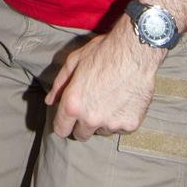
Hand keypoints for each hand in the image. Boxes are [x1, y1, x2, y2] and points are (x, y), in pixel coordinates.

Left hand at [45, 17, 164, 141]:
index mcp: (73, 104)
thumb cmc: (104, 52)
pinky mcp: (130, 124)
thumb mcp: (74, 61)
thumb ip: (60, 84)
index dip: (63, 123)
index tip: (69, 118)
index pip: (61, 130)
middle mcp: (91, 118)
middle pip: (81, 135)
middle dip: (83, 124)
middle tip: (91, 105)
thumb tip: (50, 100)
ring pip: (102, 131)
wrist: (135, 51)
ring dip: (103, 121)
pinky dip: (121, 118)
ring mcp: (112, 124)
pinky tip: (123, 100)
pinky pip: (121, 128)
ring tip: (110, 99)